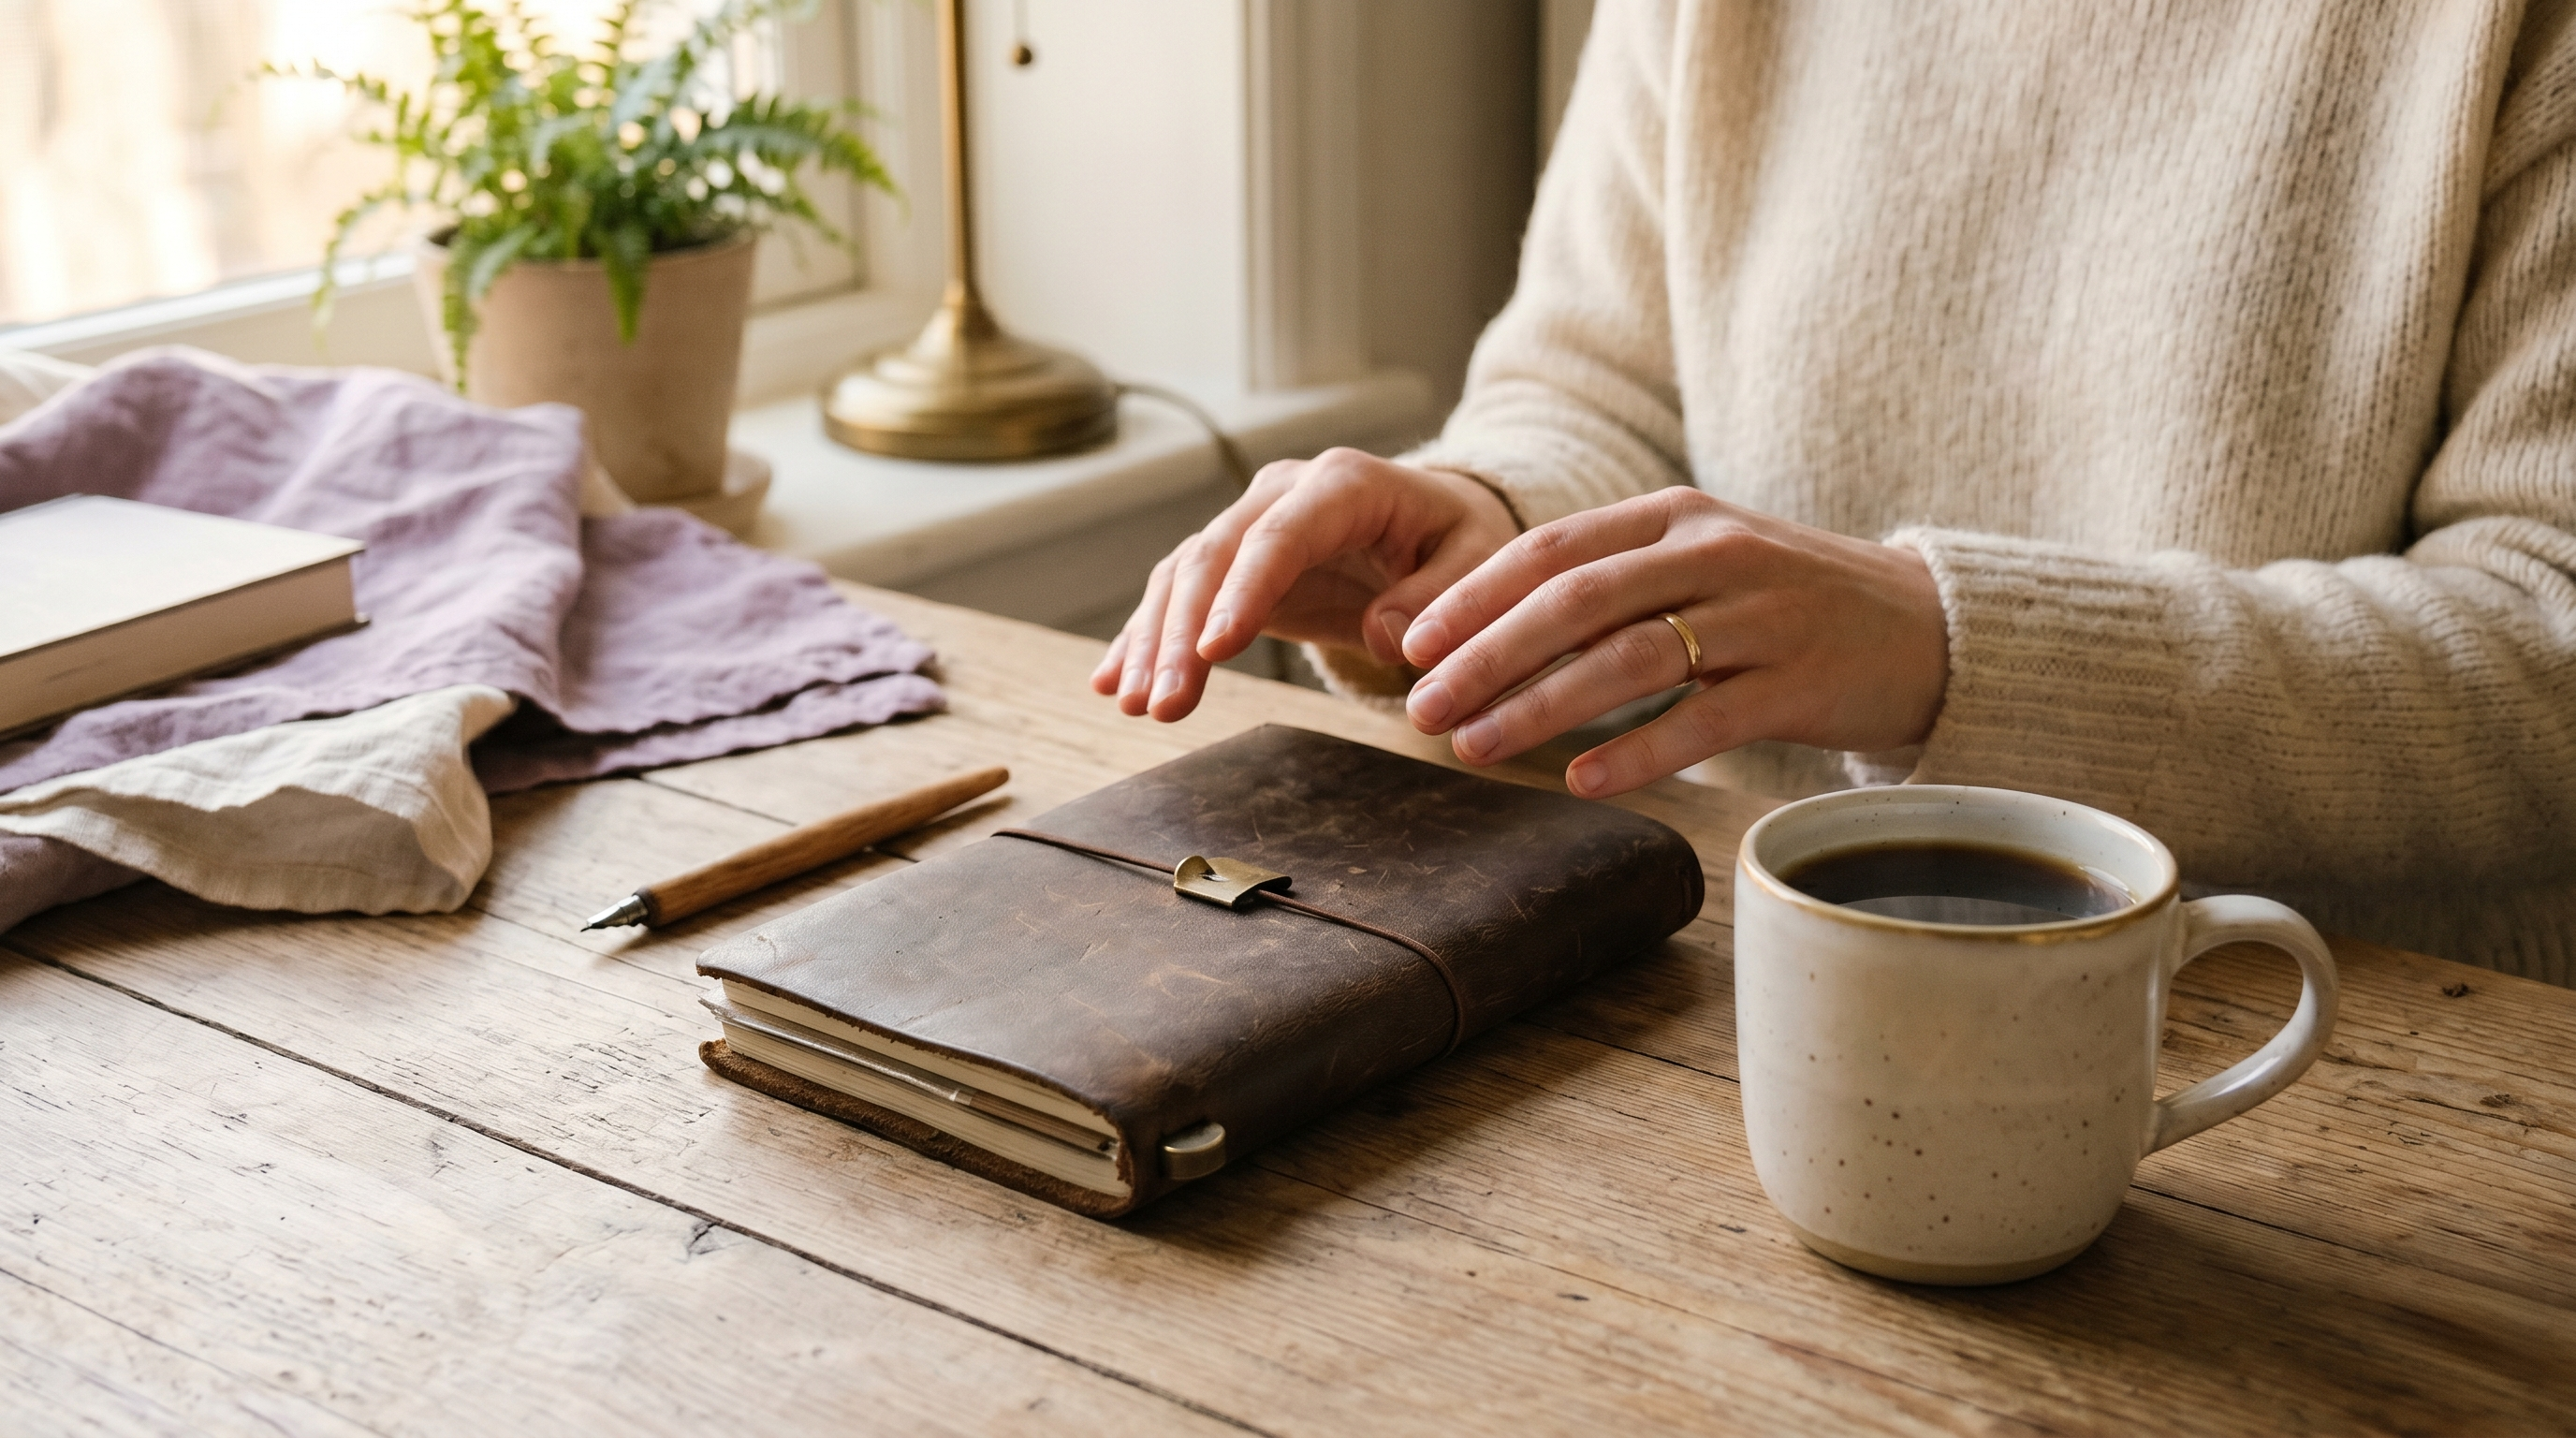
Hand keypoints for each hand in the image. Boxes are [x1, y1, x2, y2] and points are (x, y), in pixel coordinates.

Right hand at [1091, 448, 1520, 720]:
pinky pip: (1178, 595)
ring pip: (1184, 577)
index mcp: (1344, 484)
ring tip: (1135, 706)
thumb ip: (1441, 596)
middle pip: (1214, 557)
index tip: (1214, 651)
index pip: (1280, 535)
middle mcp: (1282, 493)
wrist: (1436, 521)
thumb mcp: (1479, 559)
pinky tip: (1113, 681)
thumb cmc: (1460, 539)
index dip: (1243, 592)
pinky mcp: (1233, 563)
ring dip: (1155, 643)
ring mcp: (1249, 524)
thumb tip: (1388, 635)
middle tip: (1163, 706)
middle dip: (1182, 635)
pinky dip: (1146, 638)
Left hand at [1399, 487, 1949, 796]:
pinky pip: (1702, 721)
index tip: (1408, 643)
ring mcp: (1759, 618)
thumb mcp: (1699, 563)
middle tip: (1421, 707)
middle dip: (1486, 656)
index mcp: (1675, 517)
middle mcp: (1713, 554)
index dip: (1474, 597)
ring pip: (1628, 657)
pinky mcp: (1797, 684)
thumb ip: (1611, 581)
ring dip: (1540, 706)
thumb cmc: (1784, 603)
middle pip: (1576, 601)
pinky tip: (1579, 781)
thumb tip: (1487, 634)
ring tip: (1475, 747)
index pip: (1553, 549)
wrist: (1924, 626)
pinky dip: (1635, 751)